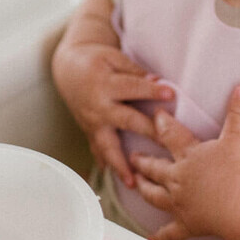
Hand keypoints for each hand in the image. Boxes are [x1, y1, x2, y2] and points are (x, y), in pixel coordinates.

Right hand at [52, 40, 173, 185]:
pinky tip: (120, 180)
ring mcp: (93, 122)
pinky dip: (107, 165)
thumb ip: (134, 72)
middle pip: (126, 120)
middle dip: (147, 131)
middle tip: (166, 142)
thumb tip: (158, 82)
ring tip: (133, 181)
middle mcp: (99, 106)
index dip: (152, 90)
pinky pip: (98, 151)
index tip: (171, 94)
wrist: (68, 69)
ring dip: (121, 164)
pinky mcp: (90, 131)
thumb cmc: (95, 61)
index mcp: (105, 84)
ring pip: (108, 145)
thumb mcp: (113, 58)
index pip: (133, 87)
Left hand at [130, 84, 239, 239]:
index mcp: (188, 155)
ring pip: (155, 195)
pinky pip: (170, 233)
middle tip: (134, 155)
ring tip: (136, 185)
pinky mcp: (188, 224)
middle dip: (144, 160)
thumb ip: (239, 110)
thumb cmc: (239, 170)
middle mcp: (178, 178)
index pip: (171, 135)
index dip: (162, 124)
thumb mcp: (239, 136)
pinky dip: (160, 237)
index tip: (155, 116)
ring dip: (145, 189)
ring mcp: (180, 203)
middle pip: (156, 167)